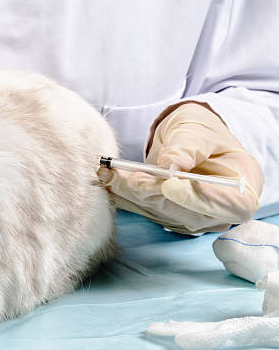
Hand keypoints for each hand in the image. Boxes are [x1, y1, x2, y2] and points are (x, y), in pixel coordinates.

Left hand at [98, 102, 263, 233]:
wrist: (191, 141)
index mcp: (241, 193)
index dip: (196, 197)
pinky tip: (108, 180)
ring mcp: (190, 218)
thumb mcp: (200, 131)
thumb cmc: (204, 134)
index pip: (225, 204)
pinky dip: (124, 194)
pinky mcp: (166, 216)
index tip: (170, 184)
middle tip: (128, 177)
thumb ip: (189, 146)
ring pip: (159, 211)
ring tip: (108, 174)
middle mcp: (217, 213)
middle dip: (152, 193)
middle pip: (185, 211)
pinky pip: (144, 208)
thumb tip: (172, 163)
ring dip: (130, 194)